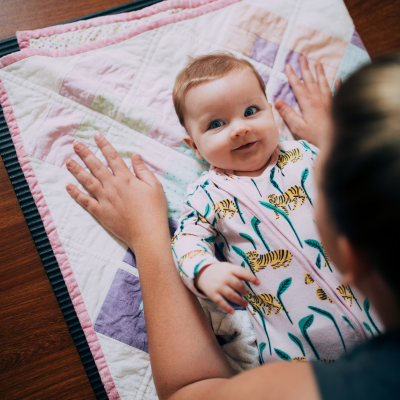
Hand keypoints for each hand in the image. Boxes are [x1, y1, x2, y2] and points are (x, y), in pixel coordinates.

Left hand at [65, 134, 168, 250]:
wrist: (147, 234)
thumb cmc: (154, 210)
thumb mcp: (155, 186)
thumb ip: (143, 170)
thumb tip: (134, 156)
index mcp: (126, 178)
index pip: (113, 157)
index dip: (104, 145)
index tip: (96, 136)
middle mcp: (112, 186)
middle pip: (96, 166)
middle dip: (85, 154)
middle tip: (75, 144)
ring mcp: (104, 199)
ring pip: (87, 181)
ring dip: (77, 170)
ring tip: (68, 161)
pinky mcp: (100, 212)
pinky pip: (85, 201)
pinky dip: (75, 194)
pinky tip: (68, 186)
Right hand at [195, 263, 259, 313]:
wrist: (201, 272)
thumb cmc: (219, 271)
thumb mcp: (228, 267)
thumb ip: (238, 273)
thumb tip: (253, 280)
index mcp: (229, 269)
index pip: (242, 273)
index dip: (251, 278)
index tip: (258, 283)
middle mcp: (224, 277)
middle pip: (238, 285)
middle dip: (244, 291)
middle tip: (246, 293)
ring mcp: (218, 286)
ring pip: (231, 295)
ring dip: (240, 301)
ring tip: (245, 304)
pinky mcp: (212, 294)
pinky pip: (221, 302)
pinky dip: (227, 307)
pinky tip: (233, 311)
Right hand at [275, 56, 340, 147]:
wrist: (337, 139)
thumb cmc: (316, 136)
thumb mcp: (298, 127)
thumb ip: (288, 114)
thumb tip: (277, 102)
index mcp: (308, 103)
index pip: (298, 86)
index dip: (292, 75)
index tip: (288, 65)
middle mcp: (319, 99)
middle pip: (310, 80)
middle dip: (305, 68)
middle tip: (302, 58)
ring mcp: (329, 101)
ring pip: (323, 83)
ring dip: (319, 73)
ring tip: (317, 63)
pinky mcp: (337, 106)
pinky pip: (337, 92)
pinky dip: (338, 84)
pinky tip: (338, 79)